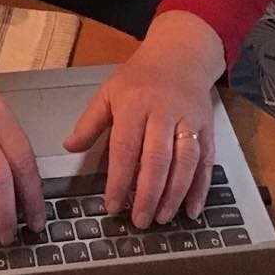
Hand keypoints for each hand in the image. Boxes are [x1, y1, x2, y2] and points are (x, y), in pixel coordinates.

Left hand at [63, 12, 224, 228]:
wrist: (180, 54)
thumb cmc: (139, 77)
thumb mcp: (109, 92)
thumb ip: (89, 122)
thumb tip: (68, 148)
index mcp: (134, 104)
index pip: (125, 148)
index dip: (118, 180)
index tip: (111, 206)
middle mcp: (163, 112)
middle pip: (156, 158)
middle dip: (147, 194)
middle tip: (138, 221)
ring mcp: (188, 119)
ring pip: (184, 162)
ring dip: (174, 194)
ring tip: (162, 218)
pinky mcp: (207, 127)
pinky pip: (206, 161)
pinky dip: (200, 187)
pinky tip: (192, 210)